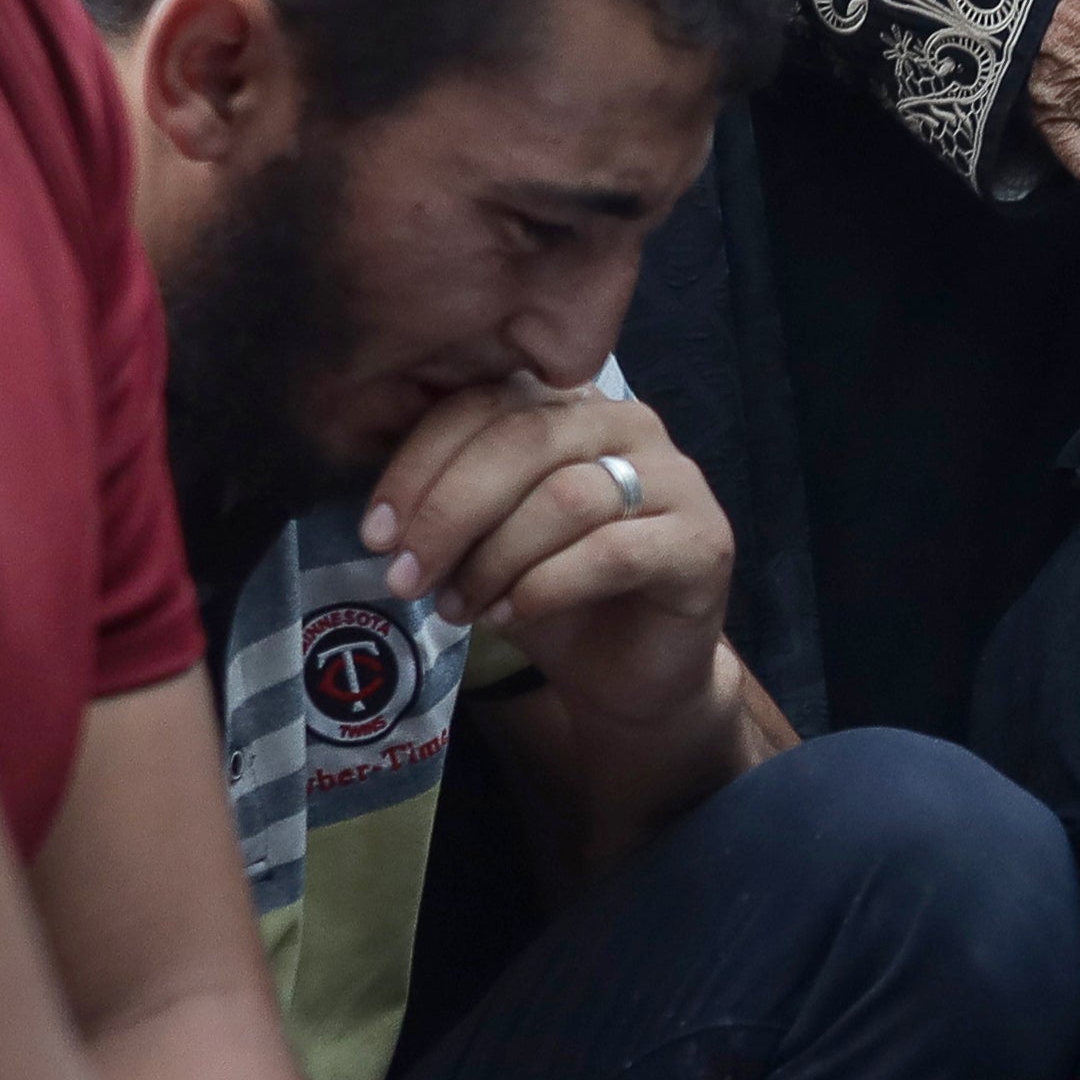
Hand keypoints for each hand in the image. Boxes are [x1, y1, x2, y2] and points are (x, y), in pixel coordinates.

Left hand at [362, 385, 731, 750]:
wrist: (633, 674)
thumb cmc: (554, 596)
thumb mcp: (486, 539)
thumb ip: (451, 501)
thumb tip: (381, 512)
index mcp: (570, 405)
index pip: (484, 405)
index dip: (420, 465)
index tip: (375, 532)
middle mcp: (629, 424)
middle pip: (523, 441)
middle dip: (449, 513)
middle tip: (405, 577)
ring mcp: (676, 478)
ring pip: (564, 498)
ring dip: (494, 559)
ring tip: (458, 608)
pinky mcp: (704, 540)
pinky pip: (611, 552)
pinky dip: (545, 587)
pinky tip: (509, 617)